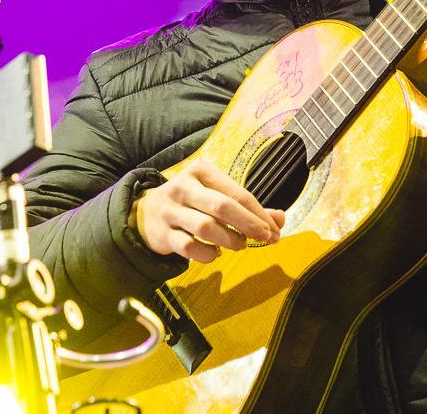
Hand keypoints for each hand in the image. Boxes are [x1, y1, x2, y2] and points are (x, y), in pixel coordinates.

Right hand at [132, 160, 284, 262]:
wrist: (145, 213)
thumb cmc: (191, 203)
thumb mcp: (216, 195)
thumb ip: (248, 208)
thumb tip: (280, 219)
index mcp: (202, 172)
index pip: (238, 193)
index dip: (260, 214)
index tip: (275, 230)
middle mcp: (184, 187)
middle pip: (223, 207)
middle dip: (249, 225)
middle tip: (265, 238)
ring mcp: (171, 210)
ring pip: (206, 227)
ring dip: (229, 240)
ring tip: (240, 245)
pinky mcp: (162, 233)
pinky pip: (189, 247)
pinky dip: (207, 254)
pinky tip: (215, 254)